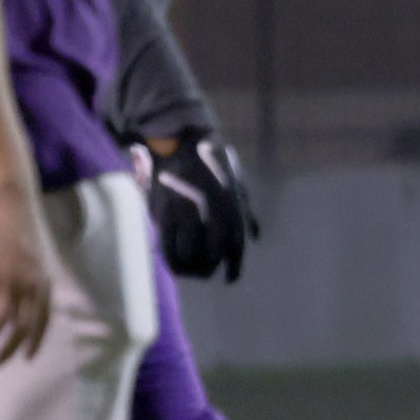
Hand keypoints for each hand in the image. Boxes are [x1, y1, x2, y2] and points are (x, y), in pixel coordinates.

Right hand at [0, 182, 52, 362]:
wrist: (7, 200)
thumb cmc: (17, 226)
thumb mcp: (33, 257)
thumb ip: (31, 278)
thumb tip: (24, 297)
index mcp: (43, 281)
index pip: (42, 320)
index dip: (34, 342)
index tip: (26, 357)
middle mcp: (29, 285)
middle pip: (22, 327)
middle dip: (9, 349)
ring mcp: (8, 280)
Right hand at [132, 131, 259, 281]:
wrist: (180, 140)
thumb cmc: (211, 163)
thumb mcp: (235, 182)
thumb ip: (245, 210)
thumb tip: (255, 236)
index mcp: (231, 206)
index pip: (235, 246)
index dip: (234, 267)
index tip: (231, 279)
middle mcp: (211, 211)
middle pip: (213, 253)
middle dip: (210, 267)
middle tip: (206, 273)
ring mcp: (188, 211)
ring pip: (190, 253)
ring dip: (190, 267)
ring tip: (188, 271)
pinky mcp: (164, 210)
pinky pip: (168, 244)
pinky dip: (171, 258)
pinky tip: (172, 261)